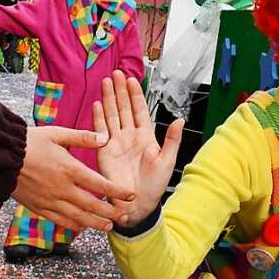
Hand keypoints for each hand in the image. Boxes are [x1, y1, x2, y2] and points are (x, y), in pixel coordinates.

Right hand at [13, 125, 137, 232]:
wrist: (0, 158)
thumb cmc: (30, 143)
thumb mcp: (57, 134)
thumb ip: (83, 137)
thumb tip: (105, 137)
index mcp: (70, 169)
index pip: (100, 185)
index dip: (117, 192)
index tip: (131, 196)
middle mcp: (62, 188)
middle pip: (92, 206)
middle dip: (111, 213)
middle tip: (125, 218)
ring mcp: (50, 200)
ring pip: (77, 217)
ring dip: (95, 223)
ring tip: (108, 227)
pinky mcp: (39, 207)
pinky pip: (59, 220)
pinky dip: (72, 225)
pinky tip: (82, 227)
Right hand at [95, 69, 182, 227]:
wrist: (137, 204)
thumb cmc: (155, 185)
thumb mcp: (168, 161)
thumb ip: (172, 139)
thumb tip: (181, 120)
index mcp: (146, 136)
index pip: (140, 110)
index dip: (136, 95)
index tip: (132, 80)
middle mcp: (130, 136)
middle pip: (124, 108)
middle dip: (120, 91)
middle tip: (116, 74)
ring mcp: (117, 142)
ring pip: (112, 115)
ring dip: (108, 99)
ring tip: (105, 83)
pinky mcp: (105, 152)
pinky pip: (101, 131)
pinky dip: (98, 118)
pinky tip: (97, 104)